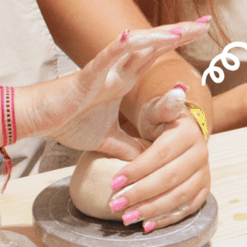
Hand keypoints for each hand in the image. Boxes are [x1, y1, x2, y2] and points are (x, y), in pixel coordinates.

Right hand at [32, 21, 208, 159]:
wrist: (37, 120)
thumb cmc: (66, 123)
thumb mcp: (109, 140)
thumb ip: (130, 146)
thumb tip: (150, 159)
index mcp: (121, 81)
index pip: (154, 57)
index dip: (176, 43)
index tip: (199, 32)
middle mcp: (115, 71)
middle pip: (151, 46)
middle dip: (178, 33)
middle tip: (203, 22)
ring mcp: (101, 71)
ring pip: (133, 47)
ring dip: (157, 37)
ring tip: (182, 30)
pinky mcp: (85, 77)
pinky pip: (105, 57)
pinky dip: (120, 46)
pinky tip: (134, 36)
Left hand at [107, 85, 209, 232]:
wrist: (179, 129)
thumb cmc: (160, 118)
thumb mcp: (157, 107)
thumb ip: (163, 104)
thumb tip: (176, 92)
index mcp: (187, 134)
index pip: (160, 155)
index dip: (137, 169)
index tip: (114, 181)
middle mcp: (200, 156)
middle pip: (170, 179)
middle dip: (141, 194)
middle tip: (115, 203)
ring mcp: (203, 174)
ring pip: (179, 197)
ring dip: (152, 210)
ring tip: (127, 217)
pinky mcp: (202, 189)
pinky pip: (187, 208)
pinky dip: (167, 218)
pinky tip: (147, 225)